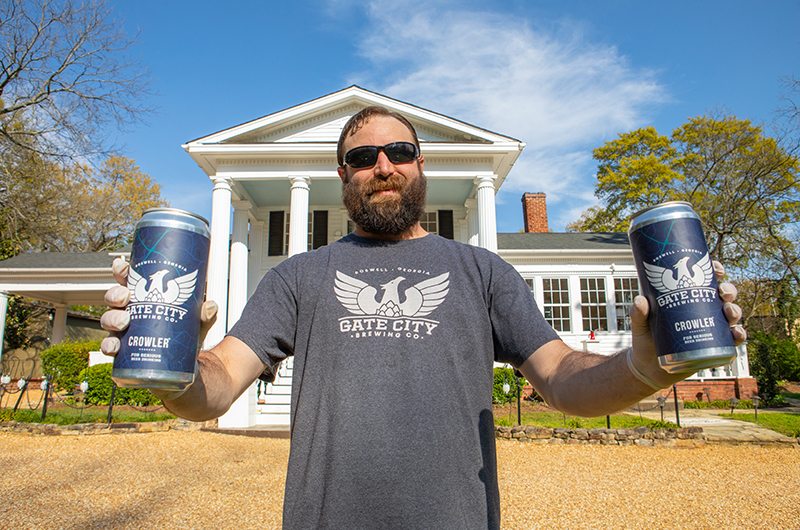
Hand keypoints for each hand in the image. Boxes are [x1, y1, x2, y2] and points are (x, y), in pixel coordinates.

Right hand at [99, 257, 217, 355]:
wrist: (182, 367)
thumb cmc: (184, 337)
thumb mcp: (196, 324)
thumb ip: (204, 315)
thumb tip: (211, 306)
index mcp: (145, 298)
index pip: (130, 281)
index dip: (122, 271)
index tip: (123, 266)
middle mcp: (130, 312)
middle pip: (114, 298)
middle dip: (115, 294)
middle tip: (126, 297)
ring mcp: (124, 332)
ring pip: (108, 320)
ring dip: (111, 318)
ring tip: (123, 322)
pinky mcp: (123, 352)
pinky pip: (109, 347)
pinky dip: (108, 346)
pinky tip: (115, 347)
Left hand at [628, 261, 746, 387]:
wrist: (649, 368)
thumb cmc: (646, 340)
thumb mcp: (640, 324)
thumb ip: (638, 313)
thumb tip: (640, 300)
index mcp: (687, 298)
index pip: (705, 280)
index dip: (716, 271)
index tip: (717, 268)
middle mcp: (702, 311)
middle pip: (723, 296)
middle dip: (729, 290)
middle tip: (723, 292)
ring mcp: (710, 328)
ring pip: (731, 315)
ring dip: (735, 311)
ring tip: (728, 312)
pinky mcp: (714, 347)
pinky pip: (732, 340)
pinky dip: (739, 335)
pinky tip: (736, 333)